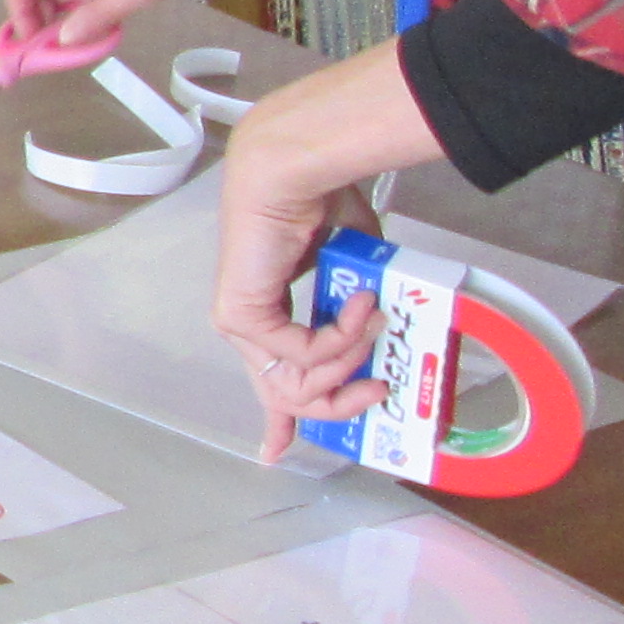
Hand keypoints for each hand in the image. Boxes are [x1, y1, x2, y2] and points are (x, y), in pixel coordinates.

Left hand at [207, 44, 441, 458]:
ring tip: (371, 316)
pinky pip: (302, 356)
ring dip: (351, 357)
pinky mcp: (243, 317)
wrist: (296, 171)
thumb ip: (357, 308)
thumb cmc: (322, 205)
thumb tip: (382, 325)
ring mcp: (242, 323)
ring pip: (299, 383)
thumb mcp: (351, 269)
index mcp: (269, 313)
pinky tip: (358, 304)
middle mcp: (248, 324)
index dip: (279, 421)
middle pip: (289, 397)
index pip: (271, 379)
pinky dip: (341, 337)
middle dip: (343, 402)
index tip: (276, 452)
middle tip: (380, 386)